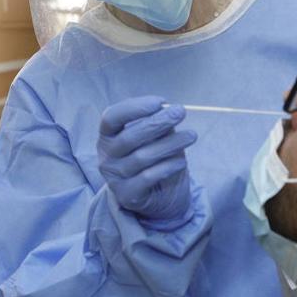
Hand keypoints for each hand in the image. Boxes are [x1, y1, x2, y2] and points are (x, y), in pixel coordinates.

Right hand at [97, 96, 197, 223]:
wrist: (157, 195)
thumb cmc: (153, 156)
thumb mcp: (153, 137)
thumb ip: (156, 123)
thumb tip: (169, 109)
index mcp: (108, 136)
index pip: (112, 118)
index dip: (134, 108)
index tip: (160, 102)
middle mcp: (106, 156)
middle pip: (129, 137)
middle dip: (157, 123)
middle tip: (180, 113)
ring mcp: (114, 177)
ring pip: (142, 157)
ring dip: (170, 144)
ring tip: (191, 136)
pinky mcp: (127, 195)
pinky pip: (148, 177)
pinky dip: (167, 167)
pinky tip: (181, 161)